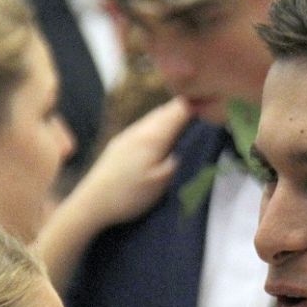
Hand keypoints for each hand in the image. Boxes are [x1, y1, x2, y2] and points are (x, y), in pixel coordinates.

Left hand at [68, 97, 192, 229]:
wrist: (92, 203)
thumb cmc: (129, 195)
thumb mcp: (161, 182)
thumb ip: (176, 159)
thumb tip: (184, 146)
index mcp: (152, 136)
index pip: (179, 110)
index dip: (197, 104)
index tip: (213, 103)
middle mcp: (139, 129)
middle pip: (165, 110)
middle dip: (184, 107)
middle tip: (203, 109)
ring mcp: (126, 135)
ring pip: (153, 118)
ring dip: (169, 116)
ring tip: (185, 120)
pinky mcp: (119, 144)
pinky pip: (143, 127)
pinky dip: (157, 125)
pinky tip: (160, 135)